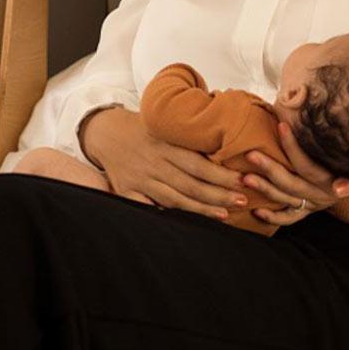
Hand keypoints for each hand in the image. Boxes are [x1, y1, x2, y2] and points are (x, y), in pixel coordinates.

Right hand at [81, 107, 249, 220]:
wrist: (106, 132)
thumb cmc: (144, 130)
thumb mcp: (165, 126)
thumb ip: (189, 138)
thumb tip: (227, 145)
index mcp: (164, 145)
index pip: (197, 164)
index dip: (221, 175)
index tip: (242, 181)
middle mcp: (153, 163)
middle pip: (190, 185)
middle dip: (218, 196)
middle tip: (242, 201)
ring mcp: (140, 180)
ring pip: (174, 200)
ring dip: (201, 209)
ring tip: (224, 215)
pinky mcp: (127, 191)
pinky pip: (148, 208)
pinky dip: (165, 216)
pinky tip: (186, 223)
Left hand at [243, 122, 348, 225]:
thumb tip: (339, 189)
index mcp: (331, 181)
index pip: (307, 165)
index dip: (292, 146)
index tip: (280, 126)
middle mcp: (320, 195)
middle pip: (291, 183)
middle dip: (270, 169)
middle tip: (251, 155)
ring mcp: (313, 204)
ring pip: (286, 199)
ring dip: (265, 190)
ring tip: (245, 178)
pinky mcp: (308, 210)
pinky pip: (289, 218)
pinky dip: (273, 217)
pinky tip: (256, 210)